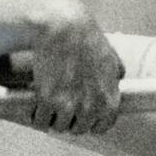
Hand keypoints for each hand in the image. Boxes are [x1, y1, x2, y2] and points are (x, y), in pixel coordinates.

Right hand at [30, 0, 122, 134]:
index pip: (102, 126)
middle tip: (62, 108)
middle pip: (79, 128)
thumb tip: (120, 79)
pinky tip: (36, 107)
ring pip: (59, 126)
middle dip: (71, 119)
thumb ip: (117, 72)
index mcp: (109, 101)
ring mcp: (69, 105)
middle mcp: (91, 107)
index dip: (91, 121)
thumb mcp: (111, 57)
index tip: (82, 116)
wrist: (64, 27)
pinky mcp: (47, 100)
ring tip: (48, 107)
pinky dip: (37, 116)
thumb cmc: (88, 39)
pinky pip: (41, 120)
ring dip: (53, 118)